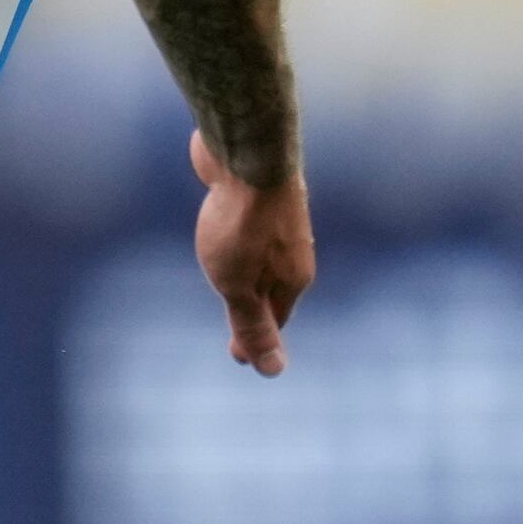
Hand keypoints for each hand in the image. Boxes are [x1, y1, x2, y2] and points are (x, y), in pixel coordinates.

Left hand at [191, 132, 312, 374]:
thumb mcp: (239, 285)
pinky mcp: (252, 199)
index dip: (256, 340)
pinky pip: (247, 231)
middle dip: (255, 312)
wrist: (248, 152)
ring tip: (235, 288)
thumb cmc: (243, 223)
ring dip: (249, 277)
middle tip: (240, 335)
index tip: (242, 358)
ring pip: (260, 258)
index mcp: (292, 277)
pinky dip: (238, 246)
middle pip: (271, 290)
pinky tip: (229, 238)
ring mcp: (274, 223)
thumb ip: (252, 324)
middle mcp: (290, 251)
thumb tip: (272, 371)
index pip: (274, 320)